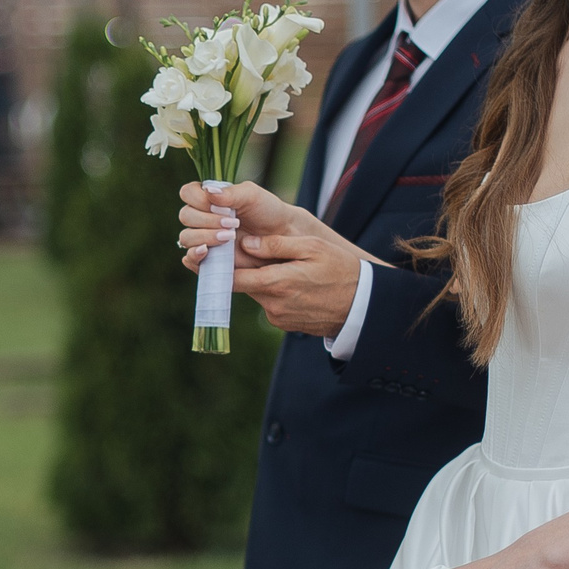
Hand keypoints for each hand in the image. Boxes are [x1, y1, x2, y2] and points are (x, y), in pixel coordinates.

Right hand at [177, 179, 305, 250]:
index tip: (222, 206)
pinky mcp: (208, 259)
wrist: (283, 236)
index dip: (199, 199)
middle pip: (185, 216)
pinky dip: (195, 255)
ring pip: (186, 238)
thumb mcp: (252, 195)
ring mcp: (204, 238)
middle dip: (206, 220)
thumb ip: (230, 193)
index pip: (187, 193)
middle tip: (233, 224)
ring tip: (229, 238)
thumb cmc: (267, 211)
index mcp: (209, 198)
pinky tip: (207, 252)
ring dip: (205, 237)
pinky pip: (190, 259)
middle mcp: (202, 217)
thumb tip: (208, 191)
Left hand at [178, 181, 383, 338]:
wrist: (363, 307)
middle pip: (242, 284)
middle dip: (239, 268)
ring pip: (256, 293)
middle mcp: (273, 304)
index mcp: (277, 283)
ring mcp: (278, 317)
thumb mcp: (313, 248)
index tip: (204, 253)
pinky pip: (269, 304)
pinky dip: (273, 292)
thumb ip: (278, 244)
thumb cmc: (341, 271)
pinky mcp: (284, 324)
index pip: (232, 278)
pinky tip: (292, 283)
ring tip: (278, 265)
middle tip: (239, 250)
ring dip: (259, 280)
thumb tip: (247, 243)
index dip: (215, 266)